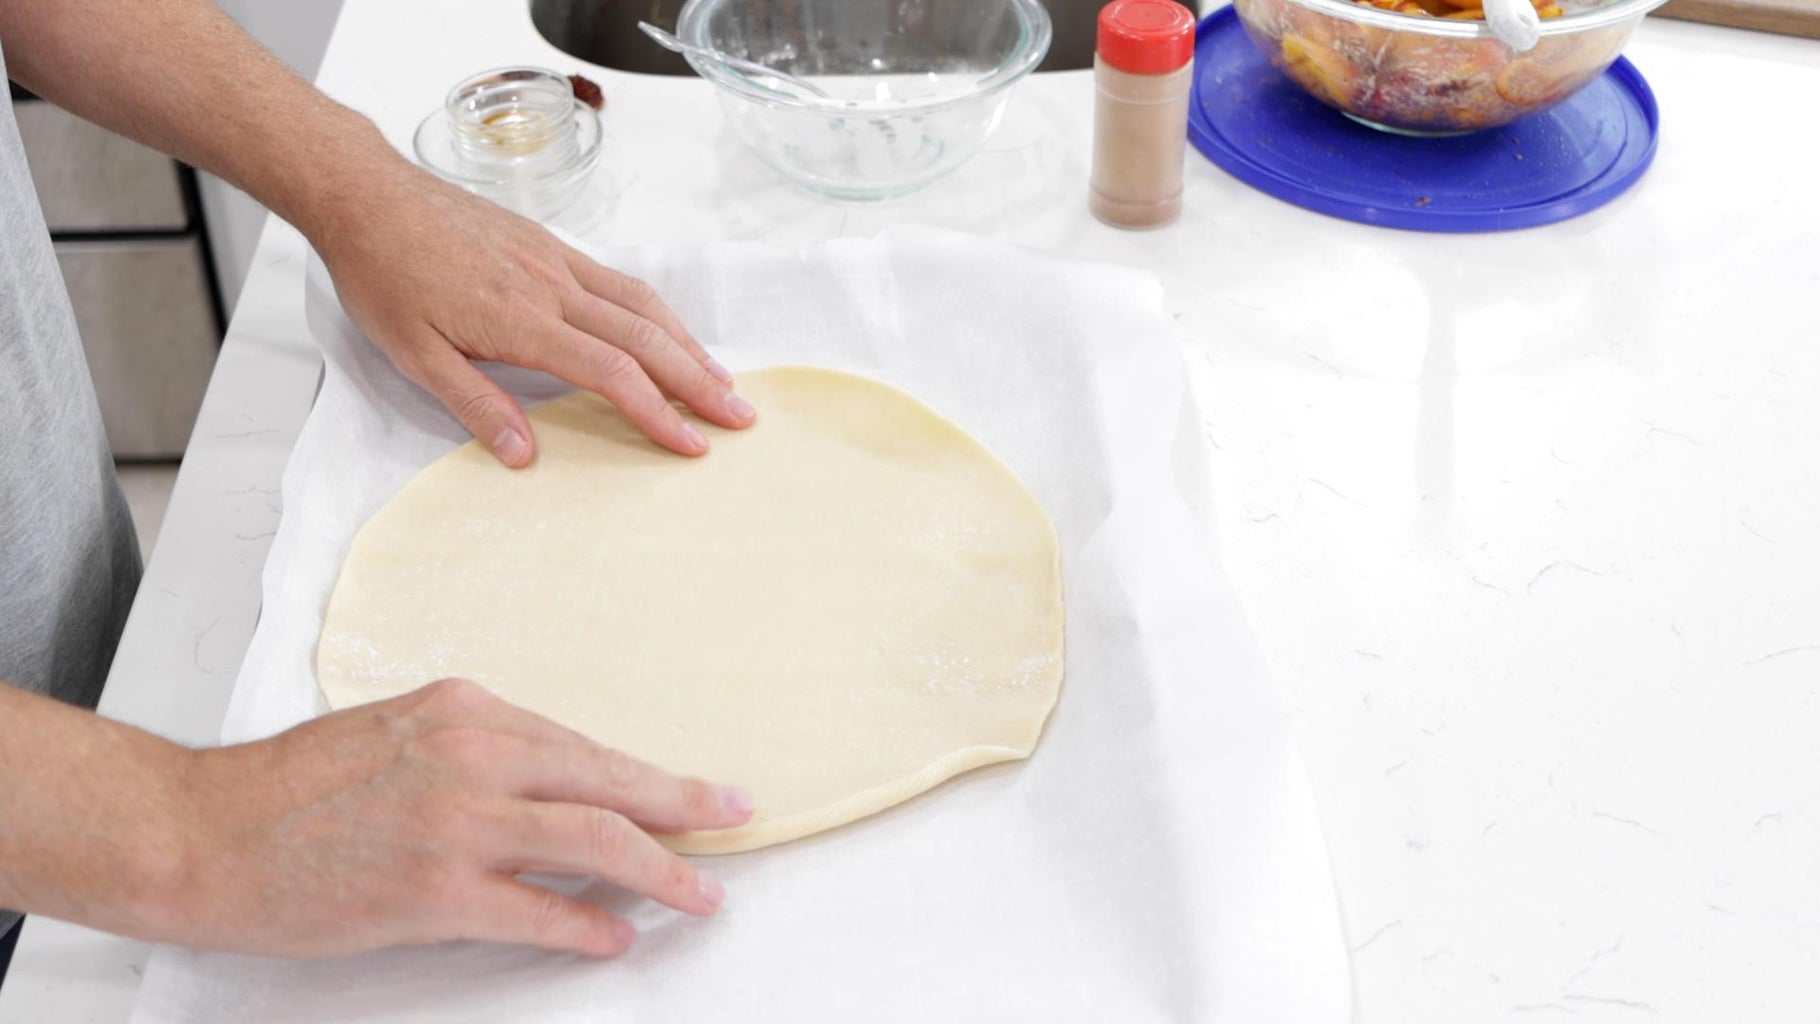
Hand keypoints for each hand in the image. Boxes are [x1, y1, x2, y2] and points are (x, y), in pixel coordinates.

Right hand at [162, 678, 752, 957]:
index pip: (583, 745)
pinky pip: (537, 908)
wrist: (199, 830)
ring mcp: (456, 821)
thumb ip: (476, 752)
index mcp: (466, 711)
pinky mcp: (433, 889)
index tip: (697, 791)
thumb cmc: (289, 789)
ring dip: (661, 871)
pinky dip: (587, 925)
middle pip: (608, 781)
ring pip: (593, 839)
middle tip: (739, 819)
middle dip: (684, 805)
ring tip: (703, 895)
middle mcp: (472, 754)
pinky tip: (617, 937)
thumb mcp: (397, 735)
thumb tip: (550, 786)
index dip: (648, 775)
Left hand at [311, 171, 755, 466]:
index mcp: (521, 319)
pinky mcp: (551, 245)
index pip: (610, 372)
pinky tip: (670, 334)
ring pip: (644, 304)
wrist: (367, 196)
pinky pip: (621, 282)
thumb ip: (474, 403)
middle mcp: (552, 286)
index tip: (690, 445)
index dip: (657, 412)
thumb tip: (523, 455)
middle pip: (646, 337)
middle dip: (699, 381)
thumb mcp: (412, 354)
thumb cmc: (383, 275)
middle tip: (739, 417)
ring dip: (690, 345)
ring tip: (721, 381)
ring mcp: (557, 261)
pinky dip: (659, 314)